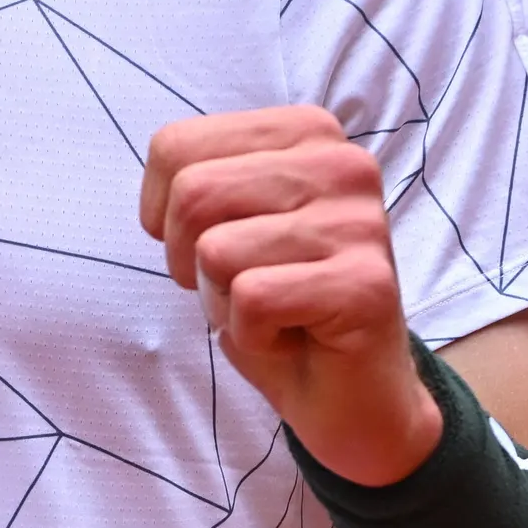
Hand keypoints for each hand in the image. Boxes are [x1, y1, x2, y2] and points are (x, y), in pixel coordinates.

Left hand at [140, 107, 441, 483]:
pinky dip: (252, 334)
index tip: (205, 247)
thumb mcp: (228, 223)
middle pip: (192, 193)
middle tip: (239, 289)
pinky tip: (293, 336)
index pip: (174, 146)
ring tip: (273, 313)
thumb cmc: (279, 305)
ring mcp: (360, 221)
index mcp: (306, 132)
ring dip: (225, 302)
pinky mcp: (366, 284)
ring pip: (218, 250)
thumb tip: (168, 183)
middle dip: (188, 259)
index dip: (161, 214)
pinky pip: (253, 299)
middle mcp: (342, 163)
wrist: (350, 396)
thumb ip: (200, 181)